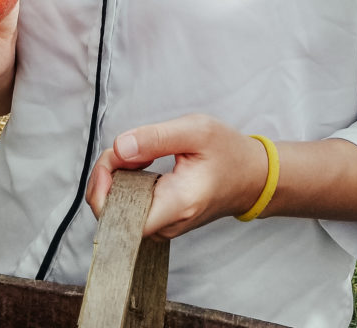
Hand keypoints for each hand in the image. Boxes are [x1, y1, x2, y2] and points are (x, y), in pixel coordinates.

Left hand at [85, 114, 269, 238]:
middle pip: (113, 212)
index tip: (113, 157)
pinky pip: (131, 207)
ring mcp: (165, 226)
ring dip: (115, 178)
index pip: (120, 219)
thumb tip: (119, 148)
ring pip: (119, 210)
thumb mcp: (195, 130)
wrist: (253, 176)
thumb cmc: (228, 152)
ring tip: (136, 152)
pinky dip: (126, 183)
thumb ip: (154, 137)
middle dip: (106, 175)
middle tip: (124, 147)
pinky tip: (140, 164)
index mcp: (177, 204)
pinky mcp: (163, 221)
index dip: (103, 190)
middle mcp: (169, 224)